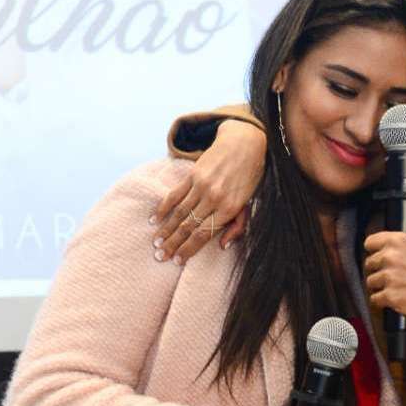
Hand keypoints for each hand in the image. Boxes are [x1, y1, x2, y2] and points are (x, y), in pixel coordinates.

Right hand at [152, 119, 266, 263]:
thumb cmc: (249, 178)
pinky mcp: (193, 175)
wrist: (245, 144)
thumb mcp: (249, 203)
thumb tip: (222, 246)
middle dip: (173, 244)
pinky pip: (175, 194)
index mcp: (229, 209)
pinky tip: (155, 219)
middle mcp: (214, 199)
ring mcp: (202, 186)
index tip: (178, 260)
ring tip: (156, 242)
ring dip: (165, 229)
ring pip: (179, 213)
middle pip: (188, 226)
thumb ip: (237, 225)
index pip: (203, 235)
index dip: (188, 249)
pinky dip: (163, 207)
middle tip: (160, 256)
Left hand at [364, 231, 405, 349]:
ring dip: (379, 286)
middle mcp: (390, 257)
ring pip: (370, 282)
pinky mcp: (389, 296)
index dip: (374, 251)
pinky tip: (393, 300)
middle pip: (368, 264)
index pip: (370, 243)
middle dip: (378, 270)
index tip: (378, 257)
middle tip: (390, 276)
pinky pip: (375, 299)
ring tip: (393, 289)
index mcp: (398, 241)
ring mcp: (388, 277)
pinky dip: (382, 301)